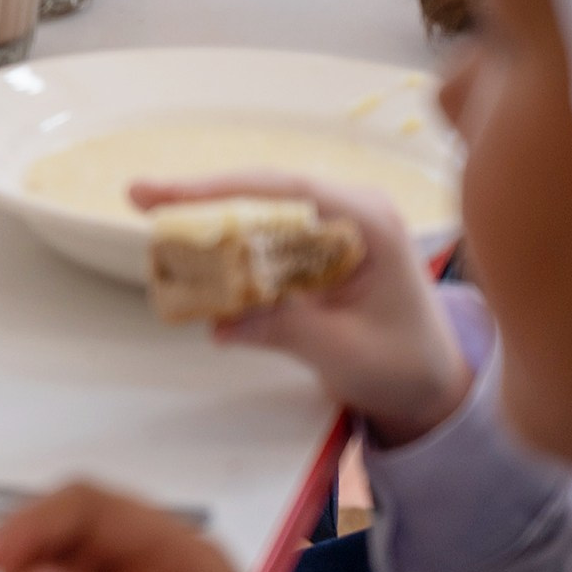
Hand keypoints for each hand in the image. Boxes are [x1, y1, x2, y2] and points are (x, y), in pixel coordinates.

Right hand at [127, 174, 469, 447]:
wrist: (432, 383)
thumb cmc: (403, 365)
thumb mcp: (344, 353)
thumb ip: (284, 330)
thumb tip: (218, 322)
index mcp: (369, 222)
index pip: (287, 190)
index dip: (224, 188)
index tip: (170, 195)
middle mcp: (351, 210)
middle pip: (264, 190)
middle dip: (201, 195)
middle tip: (139, 196)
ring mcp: (334, 225)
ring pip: (259, 208)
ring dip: (207, 216)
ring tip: (152, 214)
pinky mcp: (316, 245)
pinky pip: (263, 233)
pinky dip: (225, 242)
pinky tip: (191, 251)